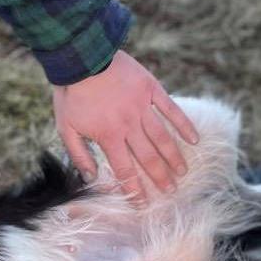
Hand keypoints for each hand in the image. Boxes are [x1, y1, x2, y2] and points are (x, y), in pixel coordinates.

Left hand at [53, 49, 198, 202]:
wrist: (81, 55)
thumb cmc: (71, 93)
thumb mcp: (65, 127)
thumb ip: (79, 154)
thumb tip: (91, 178)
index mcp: (108, 136)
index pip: (125, 170)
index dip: (135, 189)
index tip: (143, 204)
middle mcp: (129, 125)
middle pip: (148, 158)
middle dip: (159, 178)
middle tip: (170, 192)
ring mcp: (142, 107)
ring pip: (162, 138)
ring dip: (173, 157)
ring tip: (182, 173)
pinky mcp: (151, 89)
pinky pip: (171, 110)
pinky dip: (184, 125)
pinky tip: (194, 140)